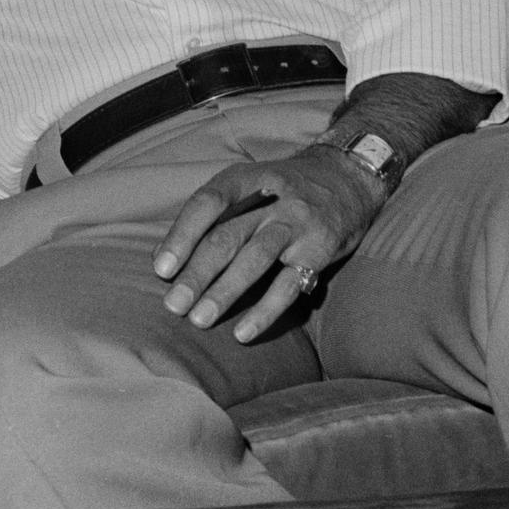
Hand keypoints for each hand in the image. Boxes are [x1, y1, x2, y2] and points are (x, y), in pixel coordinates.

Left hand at [153, 146, 385, 342]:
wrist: (347, 176)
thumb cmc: (281, 189)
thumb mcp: (247, 185)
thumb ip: (210, 217)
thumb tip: (164, 258)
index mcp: (244, 180)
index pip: (206, 204)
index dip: (182, 235)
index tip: (161, 268)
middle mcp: (269, 199)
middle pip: (227, 237)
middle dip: (197, 274)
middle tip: (173, 306)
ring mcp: (295, 224)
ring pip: (255, 260)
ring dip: (224, 292)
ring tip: (199, 320)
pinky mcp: (319, 250)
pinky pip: (290, 284)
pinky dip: (265, 310)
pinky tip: (243, 332)